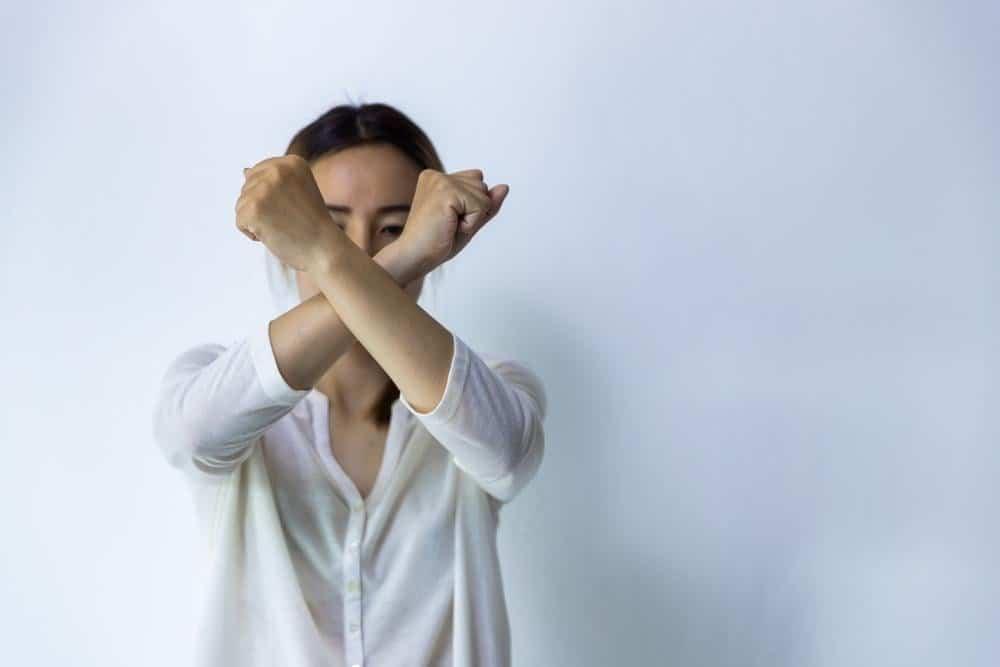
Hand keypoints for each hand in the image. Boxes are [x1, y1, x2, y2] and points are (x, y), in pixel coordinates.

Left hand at [235, 155, 333, 270]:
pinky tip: (274, 235)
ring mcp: (265, 188)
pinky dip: (253, 234)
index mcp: (291, 162)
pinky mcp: (254, 207)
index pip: (258, 173)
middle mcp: (278, 170)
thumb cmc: (312, 226)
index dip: (271, 197)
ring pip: (241, 205)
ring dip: (257, 221)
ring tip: (283, 227)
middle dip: (262, 208)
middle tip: (289, 219)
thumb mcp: (297, 193)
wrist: (325, 250)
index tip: (294, 207)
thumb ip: (272, 180)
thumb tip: (244, 171)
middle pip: (247, 187)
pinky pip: (240, 221)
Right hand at [398, 169, 509, 273]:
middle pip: (482, 187)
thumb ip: (486, 204)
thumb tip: (505, 187)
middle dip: (474, 212)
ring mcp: (441, 181)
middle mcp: (437, 175)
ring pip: (483, 196)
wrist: (413, 257)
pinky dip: (471, 223)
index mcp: (437, 178)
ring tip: (448, 227)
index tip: (447, 220)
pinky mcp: (447, 191)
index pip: (477, 182)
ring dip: (472, 218)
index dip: (472, 207)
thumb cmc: (436, 243)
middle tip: (448, 226)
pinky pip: (481, 206)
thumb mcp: (468, 221)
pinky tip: (449, 228)